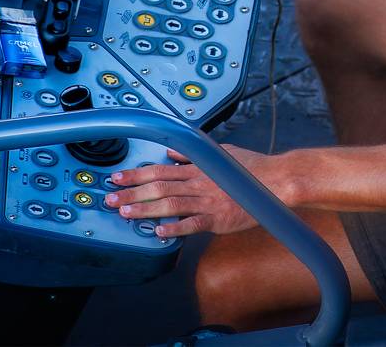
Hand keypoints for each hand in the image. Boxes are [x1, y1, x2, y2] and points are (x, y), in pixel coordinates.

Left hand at [105, 145, 273, 237]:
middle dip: (131, 194)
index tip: (117, 178)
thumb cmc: (250, 168)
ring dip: (145, 209)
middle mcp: (198, 183)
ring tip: (124, 214)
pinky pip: (192, 224)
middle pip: (158, 186)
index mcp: (197, 168)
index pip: (160, 169)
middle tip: (109, 199)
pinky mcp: (217, 218)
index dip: (136, 174)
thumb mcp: (219, 153)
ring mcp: (207, 201)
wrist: (275, 181)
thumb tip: (171, 152)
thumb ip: (193, 154)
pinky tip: (159, 232)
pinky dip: (175, 228)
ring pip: (170, 204)